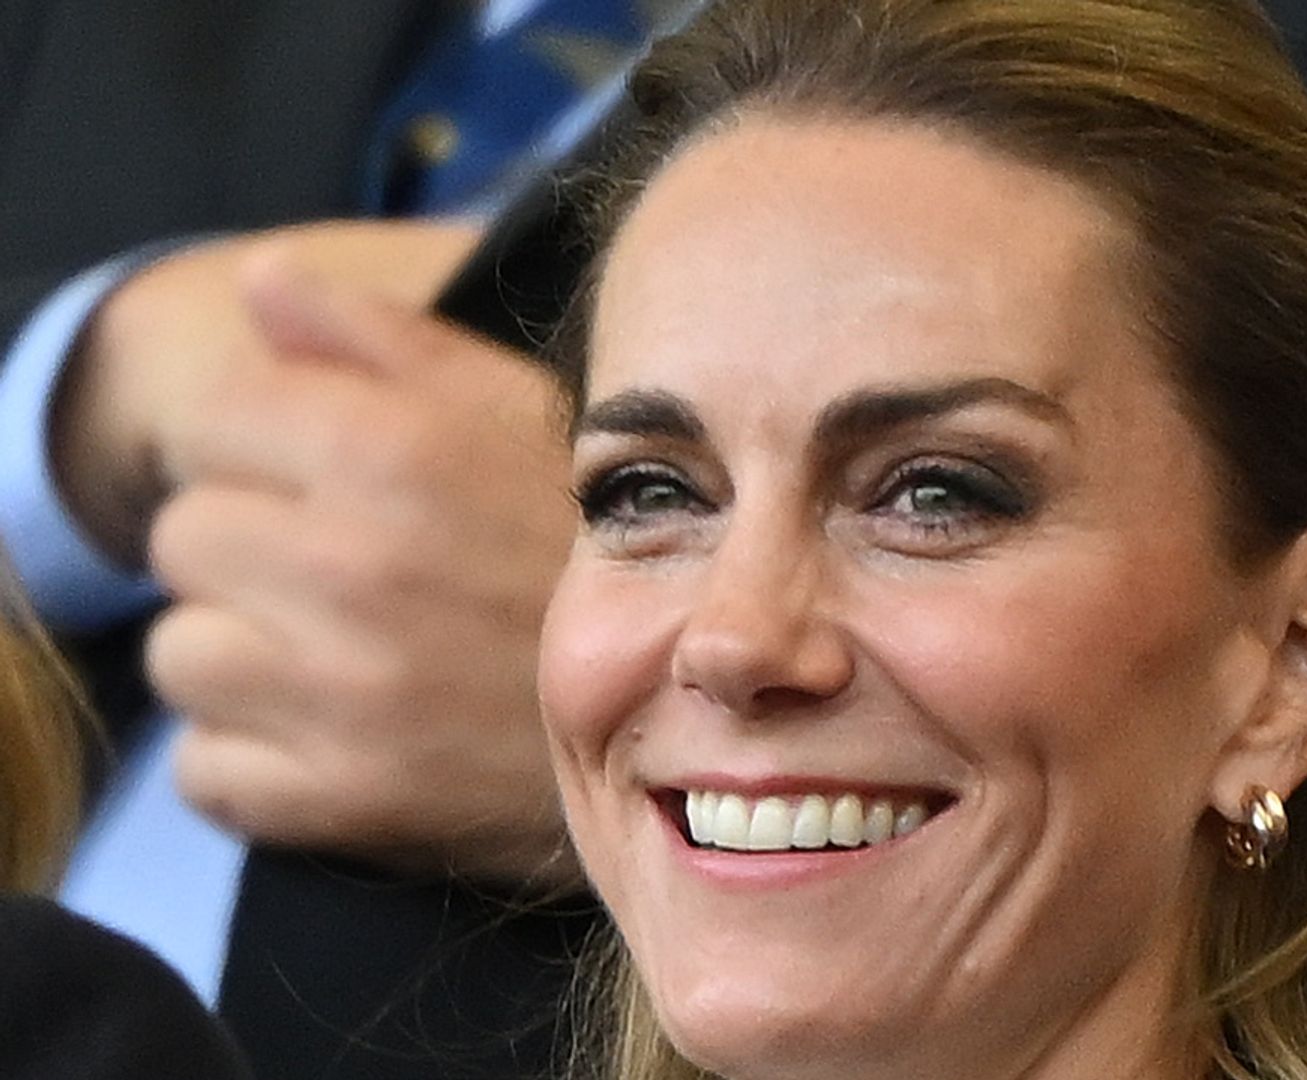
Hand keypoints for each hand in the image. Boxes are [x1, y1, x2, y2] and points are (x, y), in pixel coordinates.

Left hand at [145, 254, 579, 886]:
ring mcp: (344, 693)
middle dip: (246, 549)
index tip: (319, 481)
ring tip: (337, 654)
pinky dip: (251, 760)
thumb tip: (259, 279)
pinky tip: (332, 734)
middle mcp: (355, 565)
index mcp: (396, 448)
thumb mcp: (520, 412)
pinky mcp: (343, 799)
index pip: (211, 419)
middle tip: (338, 574)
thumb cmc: (593, 550)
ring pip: (183, 657)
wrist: (696, 717)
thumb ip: (381, 342)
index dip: (259, 446)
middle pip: (184, 538)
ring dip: (242, 656)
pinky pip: (206, 771)